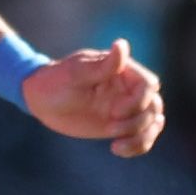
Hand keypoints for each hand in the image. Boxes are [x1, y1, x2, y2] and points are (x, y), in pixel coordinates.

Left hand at [21, 38, 164, 156]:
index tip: (114, 111)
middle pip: (154, 106)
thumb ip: (103, 65)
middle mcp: (128, 89)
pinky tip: (117, 149)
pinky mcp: (120, 125)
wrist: (42, 99)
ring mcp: (126, 108)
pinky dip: (138, 146)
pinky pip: (142, 137)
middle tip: (111, 127)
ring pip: (152, 123)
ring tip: (117, 146)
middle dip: (138, 121)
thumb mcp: (77, 73)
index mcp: (122, 71)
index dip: (138, 101)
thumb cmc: (57, 80)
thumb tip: (122, 44)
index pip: (148, 85)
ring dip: (142, 137)